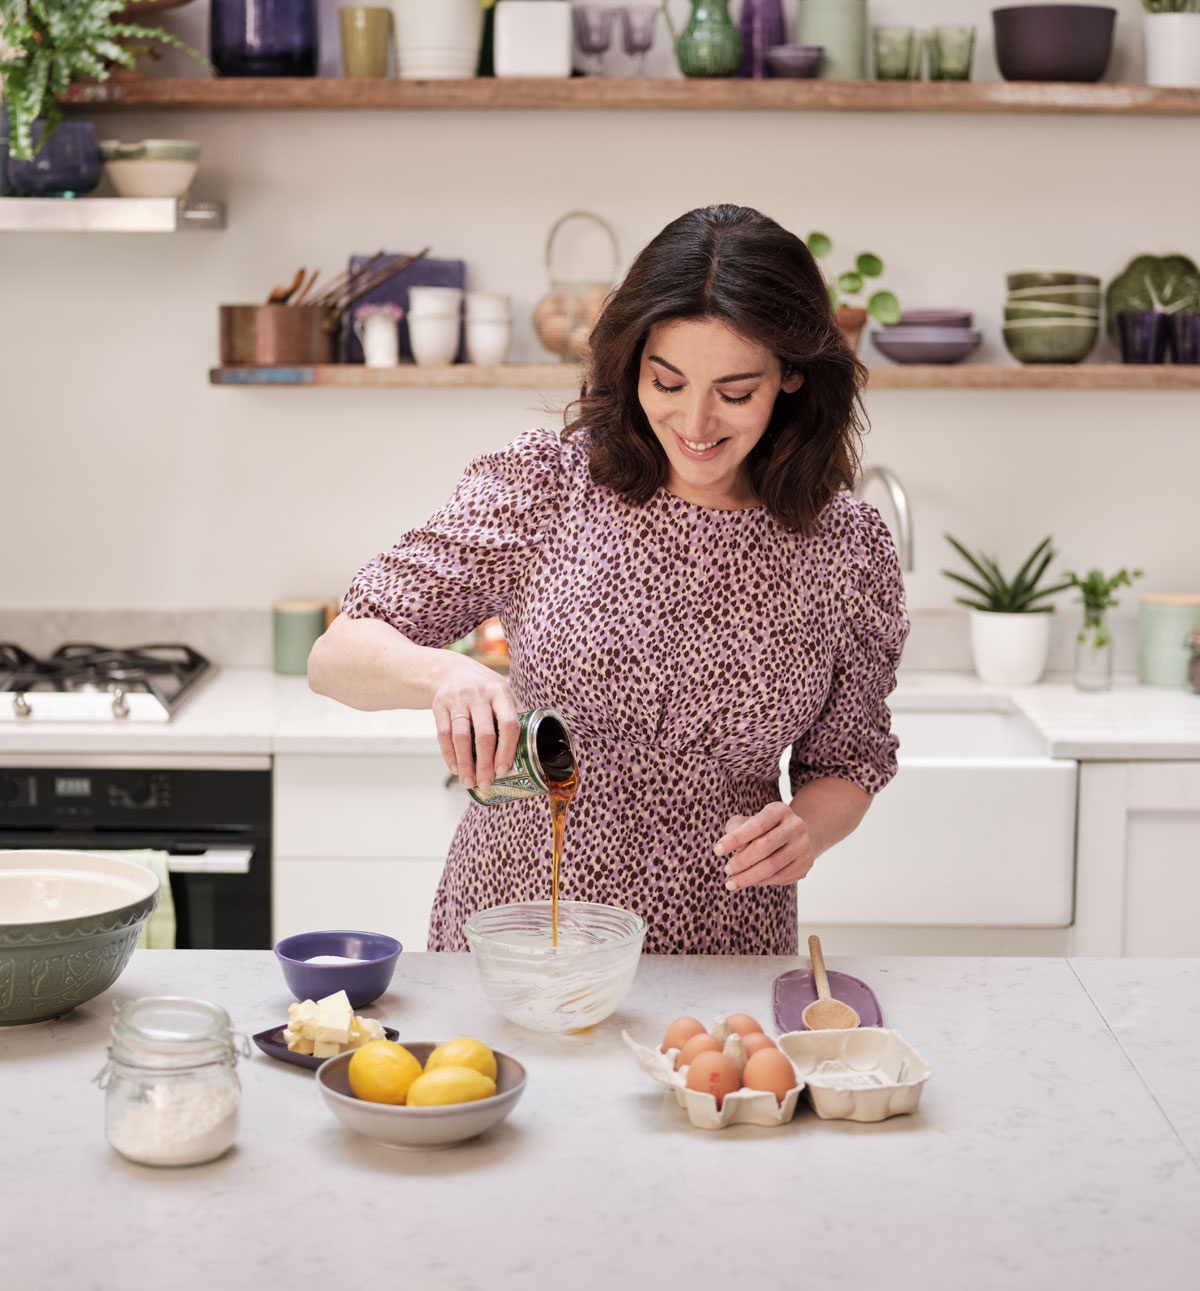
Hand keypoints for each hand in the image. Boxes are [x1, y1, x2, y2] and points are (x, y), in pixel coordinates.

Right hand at [430, 654, 519, 792]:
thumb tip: (533, 743)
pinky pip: (443, 735)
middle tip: (486, 783)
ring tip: (469, 781)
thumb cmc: (484, 687)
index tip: (503, 769)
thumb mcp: (503, 692)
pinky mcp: (439, 706)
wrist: (451, 670)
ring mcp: (457, 700)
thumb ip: (515, 713)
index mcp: (500, 692)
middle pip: (484, 735)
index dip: (507, 749)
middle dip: (485, 764)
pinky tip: (456, 768)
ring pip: (461, 737)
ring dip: (465, 764)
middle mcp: (479, 694)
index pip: (508, 724)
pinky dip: (449, 755)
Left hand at [714, 804, 815, 890]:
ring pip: (772, 866)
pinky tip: (751, 881)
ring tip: (732, 882)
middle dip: (741, 861)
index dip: (735, 839)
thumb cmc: (762, 828)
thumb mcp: (747, 822)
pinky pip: (780, 877)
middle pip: (764, 847)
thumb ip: (737, 830)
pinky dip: (762, 881)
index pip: (755, 825)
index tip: (717, 850)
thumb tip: (736, 851)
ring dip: (749, 877)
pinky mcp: (806, 864)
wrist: (794, 837)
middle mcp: (796, 825)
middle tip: (726, 869)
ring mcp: (804, 845)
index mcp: (779, 810)